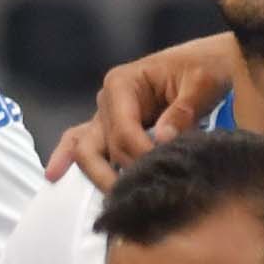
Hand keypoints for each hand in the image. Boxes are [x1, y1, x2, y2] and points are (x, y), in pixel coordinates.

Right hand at [69, 35, 240, 186]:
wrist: (209, 64)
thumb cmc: (204, 68)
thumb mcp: (200, 84)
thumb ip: (182, 112)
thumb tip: (162, 139)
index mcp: (123, 84)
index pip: (123, 130)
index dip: (140, 155)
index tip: (163, 170)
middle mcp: (107, 100)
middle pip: (96, 145)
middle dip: (114, 173)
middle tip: (135, 194)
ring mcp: (106, 116)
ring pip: (86, 149)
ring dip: (96, 175)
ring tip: (109, 199)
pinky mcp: (111, 129)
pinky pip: (82, 143)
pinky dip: (67, 158)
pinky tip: (53, 176)